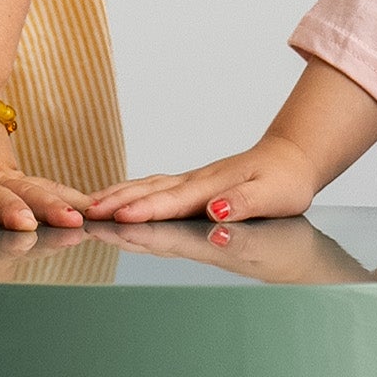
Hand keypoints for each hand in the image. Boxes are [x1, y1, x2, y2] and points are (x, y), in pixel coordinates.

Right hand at [89, 135, 322, 226]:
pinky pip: (153, 187)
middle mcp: (195, 183)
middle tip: (85, 214)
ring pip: (146, 186)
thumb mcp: (273, 195)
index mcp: (211, 187)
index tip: (118, 218)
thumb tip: (215, 210)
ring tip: (88, 207)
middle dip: (116, 203)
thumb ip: (243, 203)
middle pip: (148, 191)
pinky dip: (129, 192)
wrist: (291, 159)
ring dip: (116, 196)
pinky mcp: (191, 185)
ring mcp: (191, 182)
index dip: (144, 210)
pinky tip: (115, 199)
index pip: (172, 201)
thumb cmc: (285, 181)